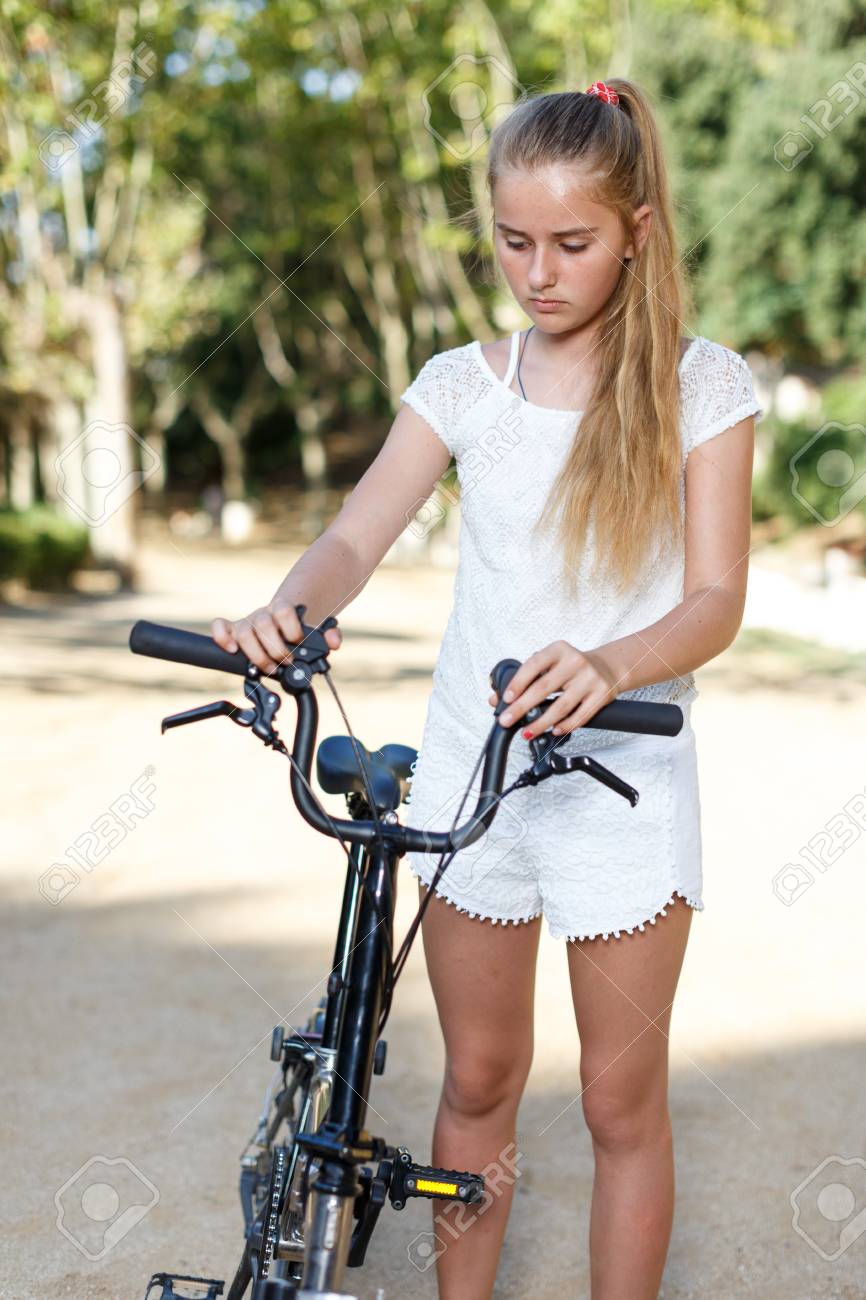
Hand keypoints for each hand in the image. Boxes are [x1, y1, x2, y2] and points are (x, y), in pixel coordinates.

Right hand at [211, 602, 341, 673]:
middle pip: (263, 624)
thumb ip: (329, 635)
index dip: (291, 628)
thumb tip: (333, 642)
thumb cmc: (299, 633)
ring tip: (270, 668)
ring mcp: (248, 622)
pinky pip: (220, 626)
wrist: (285, 625)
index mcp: (284, 609)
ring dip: (257, 654)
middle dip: (275, 648)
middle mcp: (264, 614)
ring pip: (244, 632)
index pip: (284, 610)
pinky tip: (231, 650)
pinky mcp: (234, 630)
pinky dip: (222, 637)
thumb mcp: (317, 633)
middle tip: (286, 662)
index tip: (298, 642)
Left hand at [487, 641, 619, 739]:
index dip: (518, 683)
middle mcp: (575, 662)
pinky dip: (564, 726)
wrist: (607, 667)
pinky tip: (552, 731)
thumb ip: (524, 678)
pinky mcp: (601, 695)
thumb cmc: (571, 667)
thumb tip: (496, 699)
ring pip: (561, 707)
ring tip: (527, 732)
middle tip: (507, 720)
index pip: (533, 665)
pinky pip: (580, 716)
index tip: (505, 699)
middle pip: (544, 688)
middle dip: (522, 708)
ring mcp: (590, 679)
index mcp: (559, 650)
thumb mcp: (550, 664)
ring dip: (541, 723)